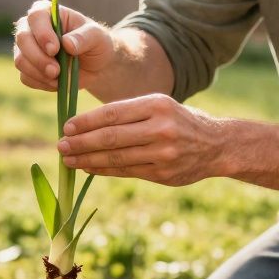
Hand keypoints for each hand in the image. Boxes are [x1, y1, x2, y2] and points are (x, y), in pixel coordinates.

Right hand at [13, 1, 114, 92]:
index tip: (55, 49)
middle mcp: (31, 27)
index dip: (42, 33)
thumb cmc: (95, 43)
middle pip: (22, 39)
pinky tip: (56, 82)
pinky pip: (26, 77)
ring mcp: (26, 49)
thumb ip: (84, 37)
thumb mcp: (97, 37)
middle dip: (38, 58)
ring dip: (39, 73)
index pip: (36, 17)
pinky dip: (41, 83)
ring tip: (59, 78)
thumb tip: (67, 43)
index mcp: (47, 12)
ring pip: (20, 60)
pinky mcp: (27, 68)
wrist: (94, 66)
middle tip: (56, 71)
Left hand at [57, 94, 228, 186]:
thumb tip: (85, 125)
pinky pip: (126, 171)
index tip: (67, 127)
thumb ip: (128, 113)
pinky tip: (88, 168)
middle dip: (81, 143)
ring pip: (116, 157)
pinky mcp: (163, 174)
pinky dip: (104, 170)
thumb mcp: (159, 106)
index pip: (113, 113)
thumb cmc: (179, 121)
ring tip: (68, 159)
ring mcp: (163, 153)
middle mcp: (161, 128)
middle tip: (60, 146)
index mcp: (157, 105)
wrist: (217, 145)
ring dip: (87, 160)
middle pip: (111, 137)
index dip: (86, 122)